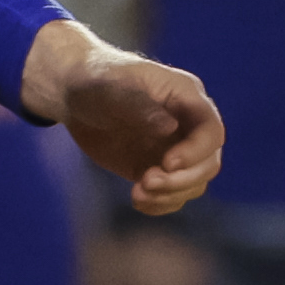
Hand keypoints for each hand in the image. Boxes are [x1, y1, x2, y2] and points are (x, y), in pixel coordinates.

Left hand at [21, 20, 223, 213]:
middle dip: (182, 179)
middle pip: (208, 162)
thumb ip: (141, 106)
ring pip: (194, 182)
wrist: (73, 95)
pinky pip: (173, 194)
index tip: (166, 164)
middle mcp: (187, 123)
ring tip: (137, 193)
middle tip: (146, 182)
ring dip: (171, 195)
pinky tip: (137, 200)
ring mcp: (175, 147)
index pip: (211, 129)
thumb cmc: (95, 80)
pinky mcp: (158, 167)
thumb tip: (171, 128)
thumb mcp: (112, 88)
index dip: (196, 151)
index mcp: (185, 96)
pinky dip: (160, 204)